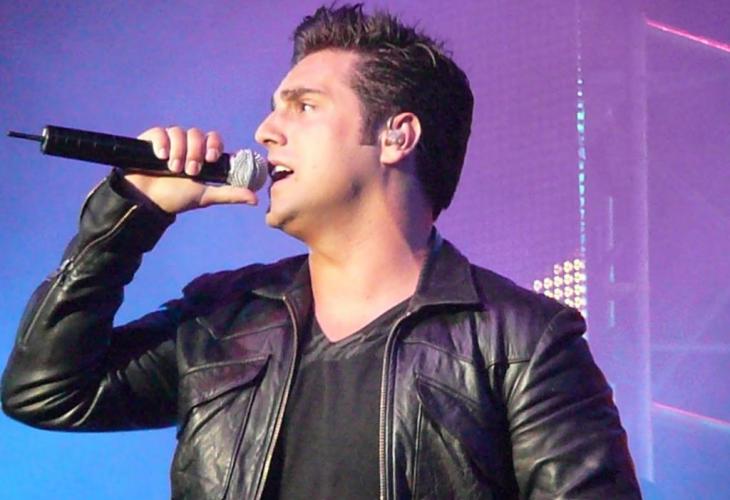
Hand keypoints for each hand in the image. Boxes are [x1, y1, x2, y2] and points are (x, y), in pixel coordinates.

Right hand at [123, 126, 258, 213]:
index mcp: (200, 155)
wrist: (147, 202)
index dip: (214, 144)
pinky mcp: (151, 140)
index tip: (212, 158)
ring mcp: (169, 142)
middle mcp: (186, 146)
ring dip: (179, 151)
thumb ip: (230, 193)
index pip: (213, 138)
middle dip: (195, 152)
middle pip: (197, 134)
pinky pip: (161, 132)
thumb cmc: (177, 198)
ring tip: (174, 169)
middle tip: (190, 171)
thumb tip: (255, 199)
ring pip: (179, 132)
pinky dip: (163, 143)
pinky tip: (161, 156)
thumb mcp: (206, 196)